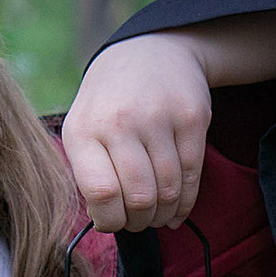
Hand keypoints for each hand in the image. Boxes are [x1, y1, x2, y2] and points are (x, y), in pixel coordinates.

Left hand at [64, 33, 209, 231]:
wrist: (149, 53)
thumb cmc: (109, 103)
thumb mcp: (83, 127)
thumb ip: (89, 172)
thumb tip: (106, 219)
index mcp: (84, 130)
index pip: (101, 193)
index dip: (110, 220)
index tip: (113, 223)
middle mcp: (121, 122)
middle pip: (139, 197)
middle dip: (140, 222)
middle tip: (139, 223)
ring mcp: (159, 118)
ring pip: (168, 190)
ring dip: (163, 214)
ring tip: (157, 216)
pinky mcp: (192, 118)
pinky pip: (192, 175)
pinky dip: (185, 202)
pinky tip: (176, 210)